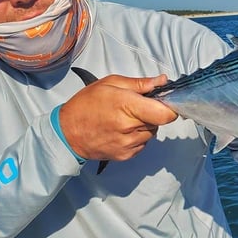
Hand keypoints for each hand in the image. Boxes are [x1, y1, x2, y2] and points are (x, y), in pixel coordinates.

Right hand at [59, 74, 177, 161]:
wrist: (67, 132)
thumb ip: (140, 84)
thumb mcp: (111, 84)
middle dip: (153, 113)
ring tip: (125, 118)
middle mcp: (130, 128)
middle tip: (135, 107)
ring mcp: (128, 145)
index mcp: (127, 106)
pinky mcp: (126, 155)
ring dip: (145, 125)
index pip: (166, 113)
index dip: (169, 107)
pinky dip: (137, 136)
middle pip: (159, 122)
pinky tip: (122, 130)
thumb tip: (162, 81)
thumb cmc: (87, 104)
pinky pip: (143, 144)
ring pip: (152, 133)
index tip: (164, 101)